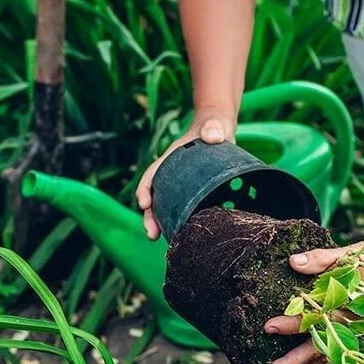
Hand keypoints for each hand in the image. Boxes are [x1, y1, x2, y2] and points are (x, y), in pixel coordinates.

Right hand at [136, 107, 236, 239]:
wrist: (220, 129)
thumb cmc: (214, 125)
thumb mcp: (214, 124)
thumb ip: (214, 127)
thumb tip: (214, 136)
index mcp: (172, 158)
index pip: (153, 174)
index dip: (145, 189)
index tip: (143, 203)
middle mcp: (172, 173)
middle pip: (155, 196)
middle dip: (149, 215)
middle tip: (151, 234)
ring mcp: (182, 184)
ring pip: (166, 206)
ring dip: (161, 223)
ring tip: (159, 240)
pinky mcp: (194, 192)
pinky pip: (183, 208)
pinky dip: (179, 221)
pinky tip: (184, 234)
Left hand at [263, 237, 363, 363]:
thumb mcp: (344, 257)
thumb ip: (319, 260)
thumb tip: (293, 262)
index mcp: (345, 305)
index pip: (314, 318)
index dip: (292, 323)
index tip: (269, 327)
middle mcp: (347, 325)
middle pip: (317, 348)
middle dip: (293, 362)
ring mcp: (349, 334)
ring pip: (323, 358)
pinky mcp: (348, 337)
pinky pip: (329, 355)